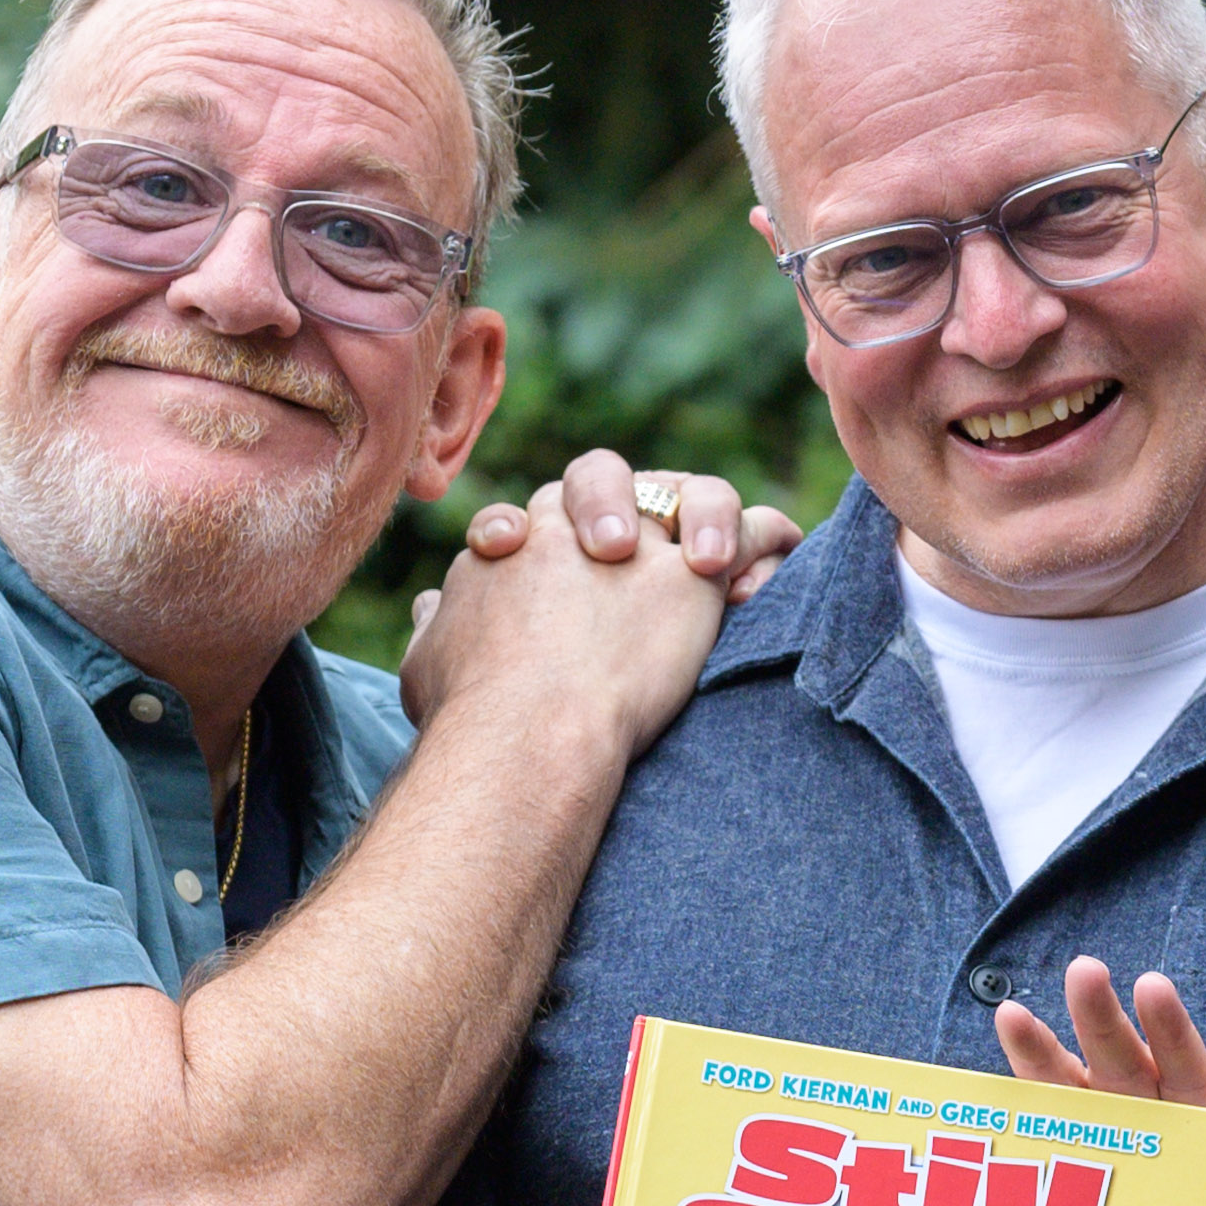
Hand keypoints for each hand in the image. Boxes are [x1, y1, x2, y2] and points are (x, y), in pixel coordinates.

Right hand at [405, 453, 796, 720]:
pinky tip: (778, 555)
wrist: (529, 726)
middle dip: (610, 503)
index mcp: (508, 543)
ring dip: (701, 512)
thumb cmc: (470, 710)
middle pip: (598, 479)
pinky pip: (748, 531)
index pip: (535, 517)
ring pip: (681, 491)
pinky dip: (766, 540)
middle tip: (617, 555)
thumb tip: (431, 605)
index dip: (546, 541)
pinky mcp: (691, 573)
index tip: (551, 575)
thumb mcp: (428, 661)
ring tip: (705, 557)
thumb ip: (436, 625)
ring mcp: (635, 544)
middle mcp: (569, 526)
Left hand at [991, 957, 1205, 1205]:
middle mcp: (1155, 1139)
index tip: (1008, 1016)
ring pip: (1189, 1086)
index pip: (1066, 1095)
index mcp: (1103, 1149)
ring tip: (1153, 988)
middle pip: (1124, 1071)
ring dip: (1174, 1036)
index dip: (1040, 1057)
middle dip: (1103, 1021)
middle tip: (1084, 972)